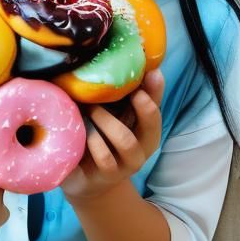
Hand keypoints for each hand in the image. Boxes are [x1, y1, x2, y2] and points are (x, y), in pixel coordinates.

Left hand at [60, 68, 163, 203]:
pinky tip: (81, 131)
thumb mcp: (112, 117)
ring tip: (90, 107)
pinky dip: (93, 142)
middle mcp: (141, 150)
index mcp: (146, 132)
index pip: (158, 110)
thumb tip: (124, 61)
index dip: (156, 93)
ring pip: (125, 141)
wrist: (86, 180)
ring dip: (108, 121)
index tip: (151, 74)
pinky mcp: (106, 177)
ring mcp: (125, 166)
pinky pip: (104, 158)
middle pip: (151, 130)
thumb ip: (120, 96)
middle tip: (129, 91)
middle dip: (143, 109)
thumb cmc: (100, 139)